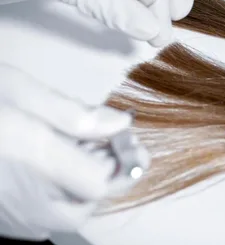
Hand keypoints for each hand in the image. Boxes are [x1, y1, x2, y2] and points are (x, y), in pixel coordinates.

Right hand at [0, 63, 148, 240]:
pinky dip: (62, 190)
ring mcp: (11, 215)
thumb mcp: (21, 91)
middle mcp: (24, 199)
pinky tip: (52, 161)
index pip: (100, 182)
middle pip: (89, 200)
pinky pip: (46, 214)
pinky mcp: (4, 219)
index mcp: (31, 161)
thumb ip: (75, 113)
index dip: (122, 160)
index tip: (125, 136)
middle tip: (100, 136)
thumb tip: (119, 123)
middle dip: (105, 168)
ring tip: (73, 144)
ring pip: (70, 210)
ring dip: (85, 179)